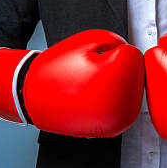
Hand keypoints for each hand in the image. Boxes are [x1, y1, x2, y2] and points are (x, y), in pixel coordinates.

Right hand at [0, 29, 144, 137]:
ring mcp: (121, 121)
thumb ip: (118, 41)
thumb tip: (133, 56)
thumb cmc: (57, 68)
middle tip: (90, 74)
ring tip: (90, 86)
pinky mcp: (115, 129)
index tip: (94, 60)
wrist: (32, 96)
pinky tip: (93, 98)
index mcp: (121, 78)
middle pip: (135, 74)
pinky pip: (123, 105)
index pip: (133, 55)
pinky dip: (111, 99)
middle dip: (116, 69)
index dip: (111, 52)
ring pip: (130, 90)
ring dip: (116, 85)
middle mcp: (125, 105)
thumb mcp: (89, 39)